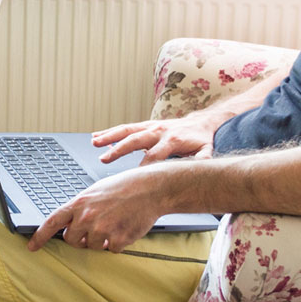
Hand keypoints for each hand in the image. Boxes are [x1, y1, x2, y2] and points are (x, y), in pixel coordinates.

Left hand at [27, 165, 172, 252]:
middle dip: (81, 238)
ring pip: (93, 247)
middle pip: (72, 240)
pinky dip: (118, 243)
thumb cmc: (125, 187)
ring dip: (102, 241)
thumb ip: (82, 208)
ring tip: (115, 222)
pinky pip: (111, 251)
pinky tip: (125, 227)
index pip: (53, 222)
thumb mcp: (96, 192)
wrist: (151, 188)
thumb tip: (72, 226)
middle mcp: (87, 216)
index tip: (32, 247)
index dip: (40, 236)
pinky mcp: (117, 239)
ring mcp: (102, 229)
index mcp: (80, 203)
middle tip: (96, 227)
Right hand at [92, 113, 221, 164]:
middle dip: (119, 149)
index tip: (131, 179)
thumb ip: (201, 160)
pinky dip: (110, 132)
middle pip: (135, 140)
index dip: (143, 167)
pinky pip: (125, 128)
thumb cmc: (200, 140)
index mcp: (172, 139)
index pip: (154, 155)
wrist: (201, 122)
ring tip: (95, 142)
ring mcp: (150, 126)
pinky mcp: (145, 125)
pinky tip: (96, 136)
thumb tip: (196, 170)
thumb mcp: (206, 150)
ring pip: (126, 131)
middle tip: (104, 159)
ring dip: (109, 136)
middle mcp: (159, 131)